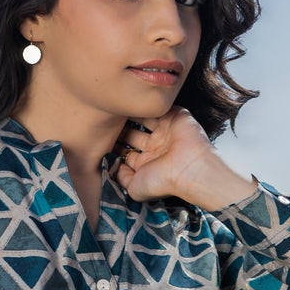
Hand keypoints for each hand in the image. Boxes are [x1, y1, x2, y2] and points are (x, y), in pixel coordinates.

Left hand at [114, 107, 258, 211]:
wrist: (189, 170)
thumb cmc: (164, 182)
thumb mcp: (135, 189)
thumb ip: (121, 178)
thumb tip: (114, 166)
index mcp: (146, 163)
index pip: (126, 150)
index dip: (113, 145)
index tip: (100, 138)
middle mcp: (155, 147)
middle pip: (132, 133)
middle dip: (120, 128)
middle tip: (106, 120)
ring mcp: (165, 131)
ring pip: (144, 117)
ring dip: (132, 113)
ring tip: (118, 107)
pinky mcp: (175, 117)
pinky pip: (160, 107)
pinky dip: (149, 103)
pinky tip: (134, 100)